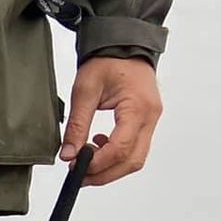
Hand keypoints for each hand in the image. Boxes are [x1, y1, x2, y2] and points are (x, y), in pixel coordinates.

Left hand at [61, 57, 162, 186]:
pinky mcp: (147, 121)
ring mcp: (152, 120)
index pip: (121, 148)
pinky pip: (136, 148)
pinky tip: (98, 145)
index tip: (76, 167)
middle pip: (132, 160)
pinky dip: (117, 156)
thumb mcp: (85, 90)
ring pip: (136, 158)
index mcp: (138, 107)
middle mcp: (151, 116)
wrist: (123, 44)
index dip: (98, 163)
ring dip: (111, 167)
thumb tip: (69, 155)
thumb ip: (77, 125)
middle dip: (105, 174)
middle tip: (80, 176)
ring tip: (86, 162)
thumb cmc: (107, 61)